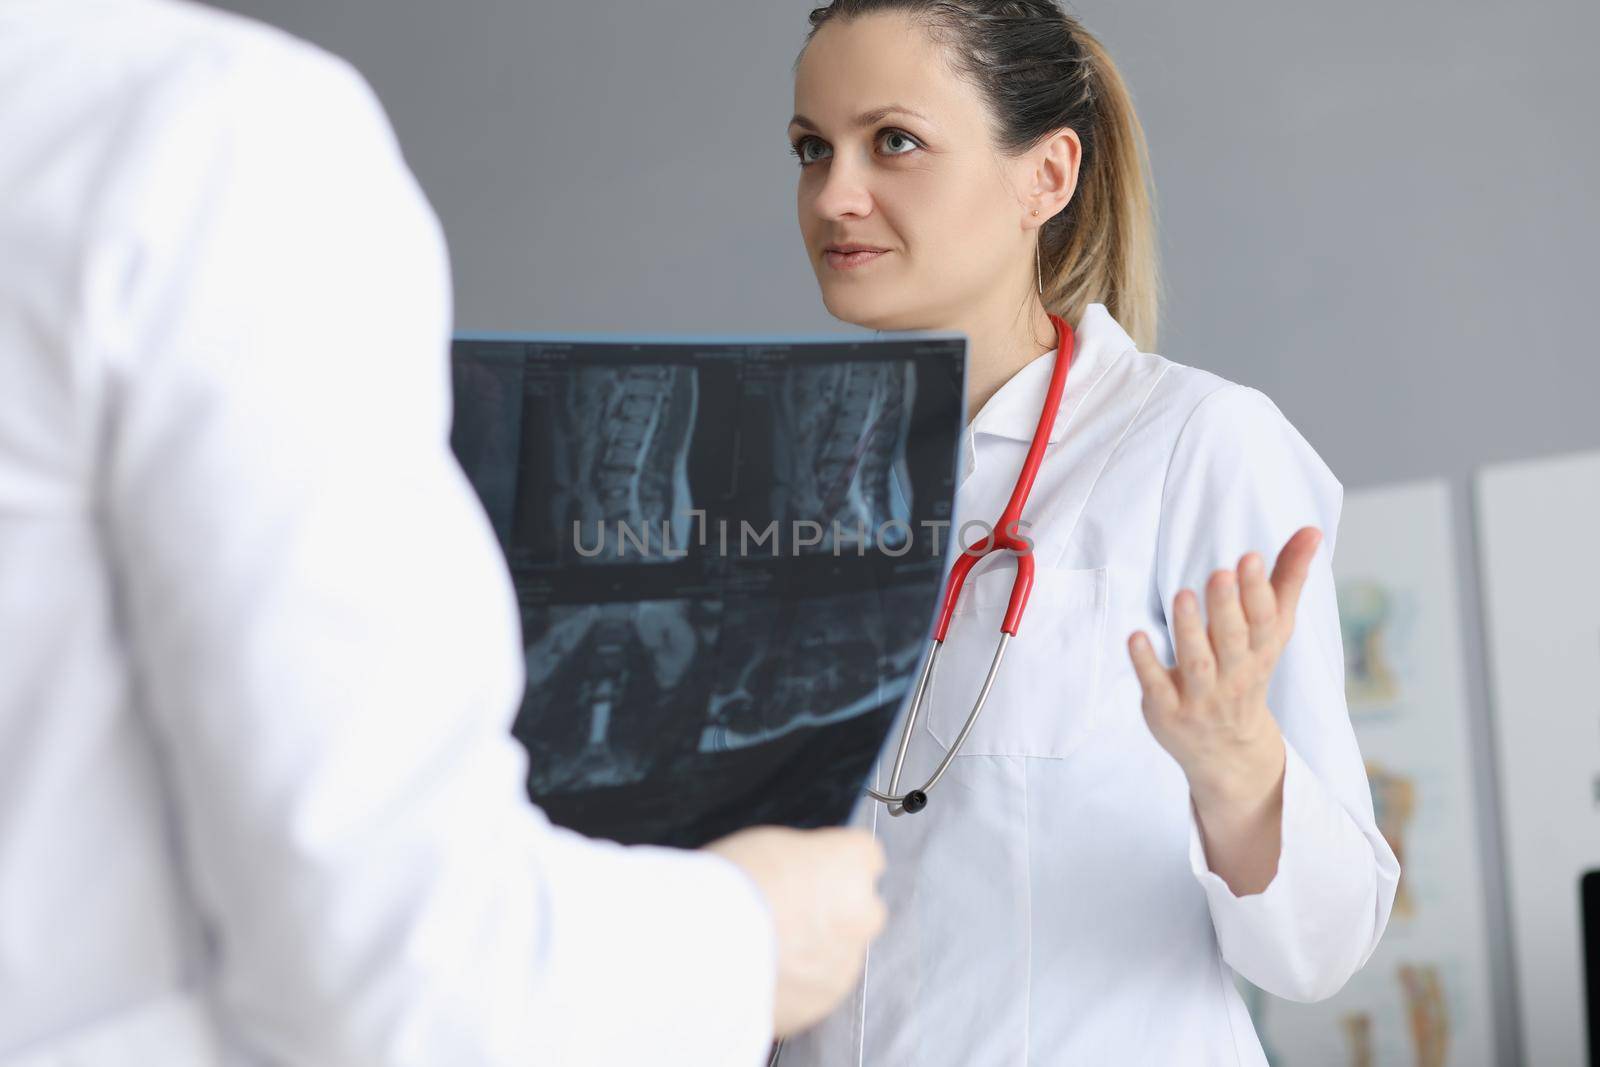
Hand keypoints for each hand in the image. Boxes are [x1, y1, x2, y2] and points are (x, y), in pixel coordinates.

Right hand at [703, 825, 886, 1036]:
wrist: (707, 949)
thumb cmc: (731, 887)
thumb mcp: (768, 844)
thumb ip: (803, 861)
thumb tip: (803, 875)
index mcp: (852, 863)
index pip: (865, 856)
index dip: (834, 864)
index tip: (811, 871)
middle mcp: (864, 912)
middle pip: (861, 908)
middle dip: (834, 912)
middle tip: (787, 913)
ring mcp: (847, 962)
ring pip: (839, 952)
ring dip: (815, 950)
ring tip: (765, 948)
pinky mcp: (824, 1001)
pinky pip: (817, 987)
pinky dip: (799, 982)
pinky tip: (763, 972)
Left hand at [1127, 526, 1321, 803]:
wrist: (1230, 751)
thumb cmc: (1248, 672)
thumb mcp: (1272, 632)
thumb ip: (1288, 579)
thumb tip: (1313, 530)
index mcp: (1260, 651)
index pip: (1262, 620)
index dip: (1257, 591)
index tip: (1248, 557)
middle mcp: (1234, 674)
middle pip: (1231, 639)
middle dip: (1226, 607)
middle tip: (1219, 573)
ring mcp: (1200, 696)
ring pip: (1196, 661)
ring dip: (1189, 629)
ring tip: (1183, 595)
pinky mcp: (1167, 710)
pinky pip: (1157, 685)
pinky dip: (1147, 663)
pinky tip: (1136, 637)